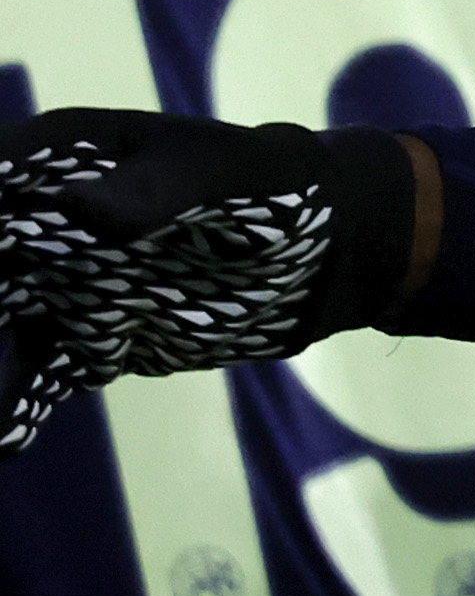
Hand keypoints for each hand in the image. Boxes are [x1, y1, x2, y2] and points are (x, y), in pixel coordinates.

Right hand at [0, 110, 416, 454]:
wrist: (322, 249)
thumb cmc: (274, 186)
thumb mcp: (225, 176)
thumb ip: (153, 191)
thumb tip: (72, 207)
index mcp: (73, 155)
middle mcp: (47, 219)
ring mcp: (59, 282)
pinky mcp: (84, 340)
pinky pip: (32, 378)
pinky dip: (14, 408)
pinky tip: (8, 439)